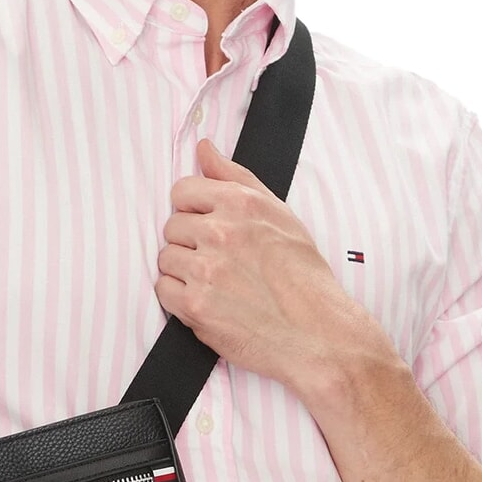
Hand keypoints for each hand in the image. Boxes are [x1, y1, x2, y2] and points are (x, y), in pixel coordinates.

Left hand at [155, 139, 392, 400]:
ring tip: (217, 284)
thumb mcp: (278, 214)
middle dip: (191, 243)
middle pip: (172, 226)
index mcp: (240, 203)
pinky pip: (164, 290)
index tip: (209, 228)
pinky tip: (207, 302)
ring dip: (184, 271)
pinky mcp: (196, 306)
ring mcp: (205, 270)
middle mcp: (220, 232)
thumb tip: (203, 149)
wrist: (316, 333)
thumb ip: (235, 177)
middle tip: (220, 263)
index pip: (182, 191)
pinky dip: (180, 298)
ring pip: (167, 258)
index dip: (193, 211)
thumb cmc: (303, 275)